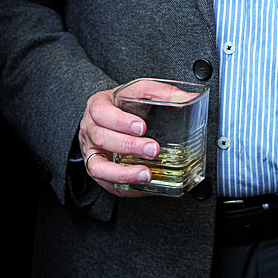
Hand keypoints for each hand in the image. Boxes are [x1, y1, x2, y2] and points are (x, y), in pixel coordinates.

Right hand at [76, 80, 183, 197]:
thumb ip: (162, 93)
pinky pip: (107, 183)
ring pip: (98, 167)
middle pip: (102, 139)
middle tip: (154, 150)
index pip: (102, 113)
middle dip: (129, 146)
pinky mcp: (98, 170)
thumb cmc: (124, 104)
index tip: (142, 127)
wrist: (108, 115)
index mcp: (97, 106)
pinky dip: (126, 187)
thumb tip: (188, 99)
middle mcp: (89, 130)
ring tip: (146, 175)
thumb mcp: (140, 91)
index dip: (120, 121)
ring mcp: (91, 152)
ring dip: (123, 173)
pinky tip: (145, 186)